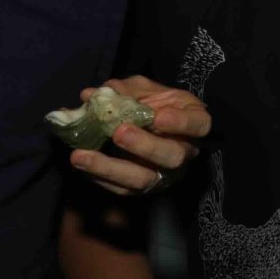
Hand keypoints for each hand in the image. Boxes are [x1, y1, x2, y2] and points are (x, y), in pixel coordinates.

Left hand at [69, 76, 209, 196]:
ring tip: (81, 156)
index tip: (158, 116)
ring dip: (110, 168)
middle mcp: (183, 152)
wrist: (148, 127)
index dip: (181, 123)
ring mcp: (162, 174)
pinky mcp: (141, 188)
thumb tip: (92, 95)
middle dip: (145, 146)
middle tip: (119, 132)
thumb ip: (125, 90)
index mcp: (192, 122)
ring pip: (142, 179)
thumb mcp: (145, 90)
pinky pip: (121, 189)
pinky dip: (99, 177)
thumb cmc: (153, 104)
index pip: (198, 125)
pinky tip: (81, 165)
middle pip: (172, 156)